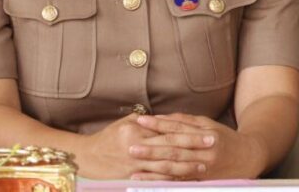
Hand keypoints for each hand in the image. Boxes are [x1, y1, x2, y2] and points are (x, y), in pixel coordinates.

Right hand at [77, 114, 206, 179]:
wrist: (86, 157)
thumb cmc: (107, 138)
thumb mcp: (125, 123)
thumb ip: (145, 121)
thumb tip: (165, 119)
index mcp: (136, 129)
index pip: (167, 130)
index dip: (187, 131)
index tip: (206, 131)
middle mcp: (136, 145)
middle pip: (170, 146)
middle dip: (193, 146)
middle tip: (212, 144)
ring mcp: (134, 163)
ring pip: (165, 165)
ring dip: (186, 166)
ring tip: (204, 165)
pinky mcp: (130, 177)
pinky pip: (154, 180)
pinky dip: (171, 181)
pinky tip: (185, 180)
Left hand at [129, 113, 265, 179]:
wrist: (249, 157)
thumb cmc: (224, 137)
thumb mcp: (207, 124)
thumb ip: (185, 121)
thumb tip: (160, 117)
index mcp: (206, 135)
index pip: (177, 129)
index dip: (158, 125)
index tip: (139, 121)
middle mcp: (205, 154)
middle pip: (174, 151)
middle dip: (151, 150)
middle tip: (130, 147)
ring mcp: (205, 171)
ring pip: (176, 171)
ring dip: (154, 173)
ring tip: (134, 172)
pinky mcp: (203, 183)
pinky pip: (181, 184)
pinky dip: (165, 184)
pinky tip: (151, 184)